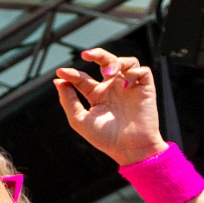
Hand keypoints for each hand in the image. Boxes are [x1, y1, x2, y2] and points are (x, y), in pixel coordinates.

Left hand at [53, 48, 168, 165]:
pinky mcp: (145, 89)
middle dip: (97, 54)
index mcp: (97, 95)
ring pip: (125, 62)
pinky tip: (125, 85)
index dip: (71, 74)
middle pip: (106, 61)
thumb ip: (68, 100)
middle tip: (86, 55)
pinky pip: (142, 71)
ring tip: (108, 73)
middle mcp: (113, 88)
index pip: (82, 78)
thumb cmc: (105, 138)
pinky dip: (133, 73)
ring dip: (115, 62)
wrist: (129, 148)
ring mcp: (129, 87)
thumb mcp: (80, 120)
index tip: (61, 73)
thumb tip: (58, 81)